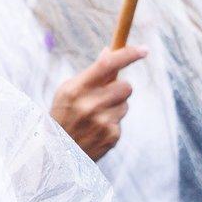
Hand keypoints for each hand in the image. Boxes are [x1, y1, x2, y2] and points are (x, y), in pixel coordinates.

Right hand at [50, 45, 145, 160]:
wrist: (57, 152)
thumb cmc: (62, 116)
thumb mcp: (67, 92)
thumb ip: (90, 74)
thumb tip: (109, 51)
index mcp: (76, 89)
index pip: (108, 65)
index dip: (129, 55)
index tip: (144, 50)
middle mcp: (90, 104)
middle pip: (126, 86)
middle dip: (120, 88)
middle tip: (105, 96)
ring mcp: (102, 122)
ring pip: (125, 104)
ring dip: (114, 108)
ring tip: (95, 117)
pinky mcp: (111, 136)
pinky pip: (121, 121)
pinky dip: (111, 124)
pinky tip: (96, 130)